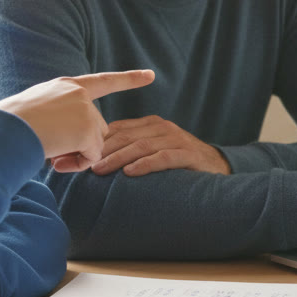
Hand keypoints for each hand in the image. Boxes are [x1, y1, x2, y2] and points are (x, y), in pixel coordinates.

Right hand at [0, 70, 154, 172]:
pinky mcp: (87, 130)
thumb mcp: (35, 113)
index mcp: (66, 86)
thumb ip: (61, 121)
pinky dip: (78, 164)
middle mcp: (78, 94)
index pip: (103, 81)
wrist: (2, 130)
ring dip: (77, 155)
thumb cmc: (9, 126)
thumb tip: (76, 148)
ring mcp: (85, 110)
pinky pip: (93, 158)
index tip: (151, 75)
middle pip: (98, 128)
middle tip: (53, 150)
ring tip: (50, 151)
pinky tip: (57, 158)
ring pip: (95, 144)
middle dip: (81, 145)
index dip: (129, 79)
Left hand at [89, 115, 231, 176]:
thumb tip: (96, 159)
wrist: (216, 166)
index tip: (79, 154)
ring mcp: (176, 139)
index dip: (98, 140)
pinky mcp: (187, 154)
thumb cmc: (178, 162)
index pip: (119, 128)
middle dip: (103, 150)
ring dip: (118, 158)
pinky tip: (130, 172)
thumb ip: (131, 149)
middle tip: (84, 164)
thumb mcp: (154, 150)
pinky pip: (163, 157)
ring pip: (140, 146)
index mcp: (151, 124)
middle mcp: (162, 127)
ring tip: (100, 169)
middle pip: (126, 136)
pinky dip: (145, 164)